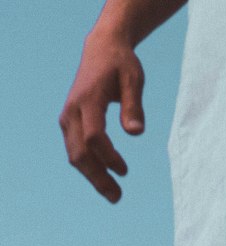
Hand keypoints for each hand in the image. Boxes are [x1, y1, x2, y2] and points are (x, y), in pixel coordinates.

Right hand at [59, 31, 145, 202]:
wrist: (101, 48)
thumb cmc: (121, 63)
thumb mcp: (134, 79)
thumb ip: (134, 106)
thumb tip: (137, 133)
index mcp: (88, 99)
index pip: (94, 136)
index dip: (108, 156)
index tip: (125, 171)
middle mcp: (72, 111)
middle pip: (79, 152)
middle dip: (97, 177)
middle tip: (117, 197)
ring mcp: (67, 117)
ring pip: (74, 154)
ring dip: (92, 175)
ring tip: (113, 192)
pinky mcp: (69, 121)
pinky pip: (75, 148)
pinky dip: (88, 164)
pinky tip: (104, 174)